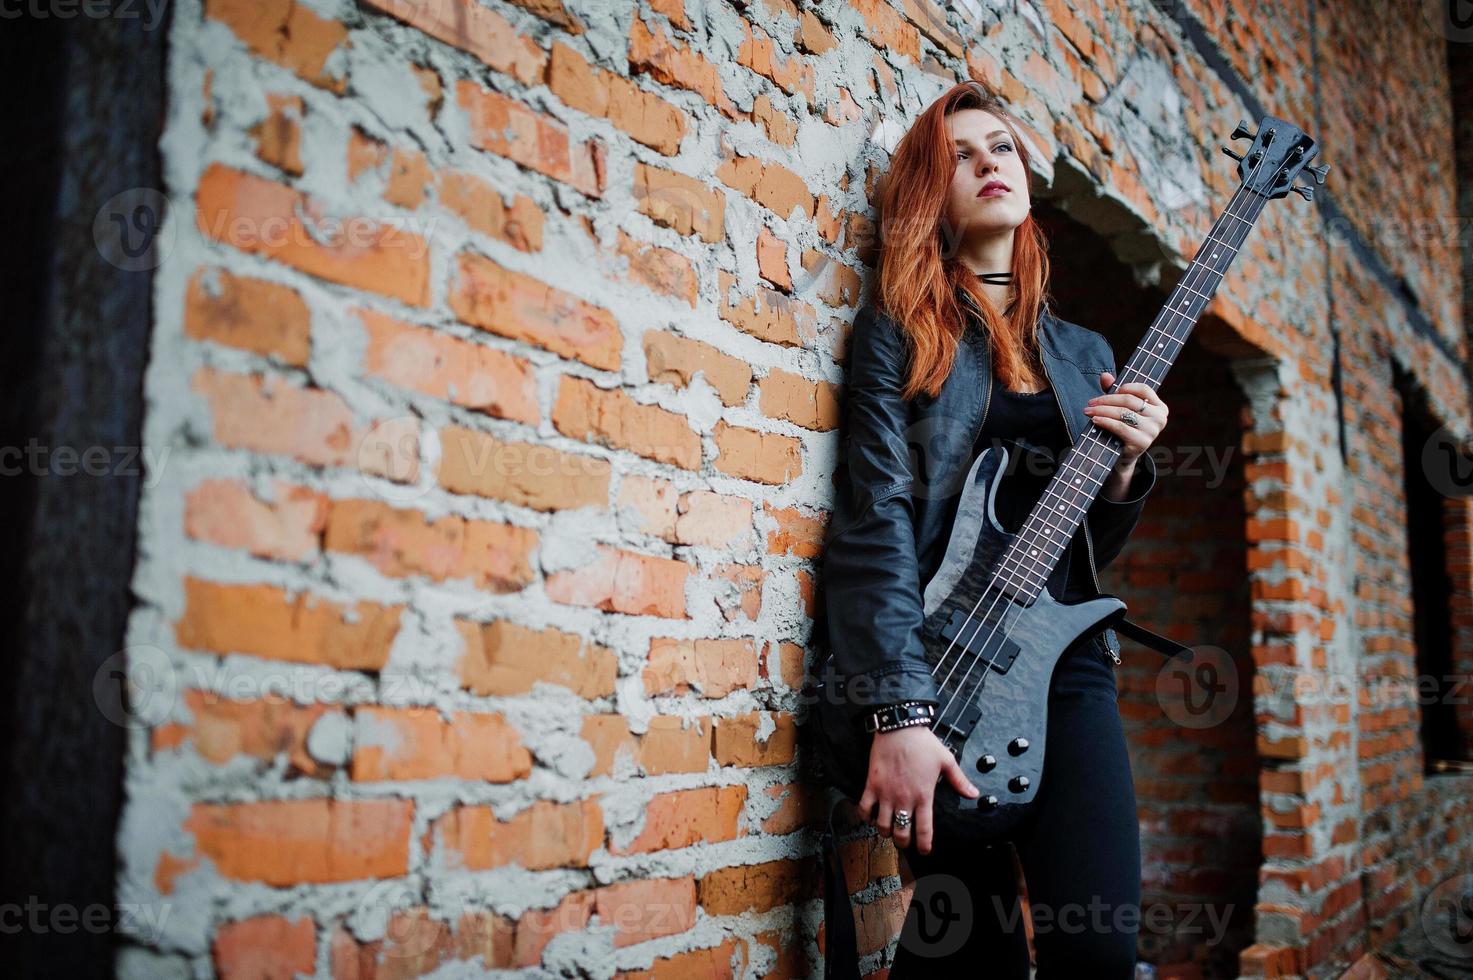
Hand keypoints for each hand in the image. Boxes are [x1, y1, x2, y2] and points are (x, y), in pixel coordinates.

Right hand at [857, 726, 979, 854]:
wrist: (899, 727)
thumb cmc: (923, 743)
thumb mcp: (946, 760)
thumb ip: (959, 780)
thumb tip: (974, 794)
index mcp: (923, 796)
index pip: (924, 830)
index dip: (923, 845)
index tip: (923, 850)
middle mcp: (904, 799)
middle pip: (901, 833)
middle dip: (903, 842)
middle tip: (904, 841)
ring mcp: (886, 793)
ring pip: (882, 825)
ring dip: (885, 831)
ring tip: (888, 829)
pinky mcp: (872, 785)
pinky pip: (864, 808)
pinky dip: (865, 816)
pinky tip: (870, 816)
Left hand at [1085, 370, 1167, 490]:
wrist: (1122, 455)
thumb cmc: (1122, 427)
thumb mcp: (1120, 408)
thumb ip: (1114, 390)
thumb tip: (1105, 376)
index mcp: (1160, 407)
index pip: (1143, 389)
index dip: (1124, 387)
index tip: (1108, 391)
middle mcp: (1160, 418)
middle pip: (1129, 400)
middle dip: (1106, 399)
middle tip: (1090, 403)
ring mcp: (1153, 432)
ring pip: (1123, 413)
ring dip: (1102, 410)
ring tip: (1088, 411)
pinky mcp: (1142, 443)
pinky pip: (1120, 427)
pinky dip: (1105, 421)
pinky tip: (1095, 420)